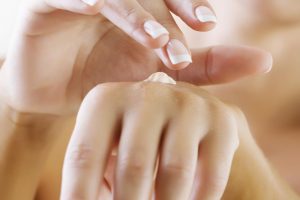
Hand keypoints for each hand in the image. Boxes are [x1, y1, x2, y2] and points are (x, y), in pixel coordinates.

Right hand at [0, 1, 271, 115]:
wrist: (49, 94)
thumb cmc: (102, 83)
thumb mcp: (154, 75)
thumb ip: (204, 67)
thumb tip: (264, 61)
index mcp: (141, 11)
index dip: (190, 5)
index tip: (207, 26)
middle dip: (171, 10)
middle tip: (192, 34)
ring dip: (137, 14)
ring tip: (157, 43)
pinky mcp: (48, 1)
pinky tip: (97, 8)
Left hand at [61, 81, 240, 199]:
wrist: (178, 108)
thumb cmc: (133, 136)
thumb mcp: (106, 147)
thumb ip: (92, 179)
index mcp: (106, 100)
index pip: (83, 157)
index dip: (79, 197)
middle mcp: (146, 94)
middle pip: (133, 167)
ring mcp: (187, 104)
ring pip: (174, 173)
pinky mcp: (221, 119)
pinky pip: (211, 176)